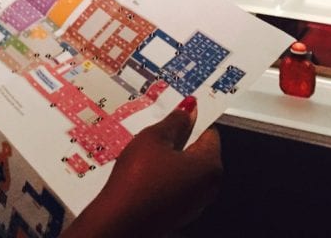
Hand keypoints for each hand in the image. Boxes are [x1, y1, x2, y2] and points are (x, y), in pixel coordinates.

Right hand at [63, 97, 221, 237]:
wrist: (120, 222)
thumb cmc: (139, 178)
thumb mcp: (154, 139)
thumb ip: (175, 121)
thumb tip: (190, 108)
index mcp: (210, 165)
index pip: (209, 132)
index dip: (191, 120)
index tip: (175, 114)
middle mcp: (209, 186)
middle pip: (199, 152)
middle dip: (179, 140)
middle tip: (155, 133)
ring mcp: (195, 203)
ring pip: (186, 169)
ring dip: (170, 158)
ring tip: (146, 153)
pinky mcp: (180, 213)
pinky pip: (177, 186)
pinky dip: (164, 176)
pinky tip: (144, 173)